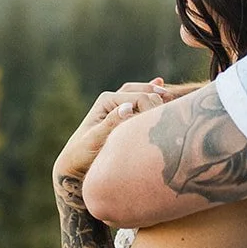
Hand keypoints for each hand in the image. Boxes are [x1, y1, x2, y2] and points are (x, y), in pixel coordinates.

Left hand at [54, 82, 171, 185]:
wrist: (74, 163)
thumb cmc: (83, 154)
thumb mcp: (95, 140)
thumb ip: (111, 123)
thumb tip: (128, 107)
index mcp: (106, 100)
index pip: (138, 97)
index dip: (152, 106)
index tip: (161, 122)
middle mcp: (112, 98)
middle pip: (141, 91)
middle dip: (157, 97)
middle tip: (171, 109)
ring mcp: (116, 104)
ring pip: (141, 92)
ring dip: (155, 93)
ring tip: (170, 97)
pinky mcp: (120, 112)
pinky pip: (138, 97)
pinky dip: (149, 92)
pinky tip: (160, 84)